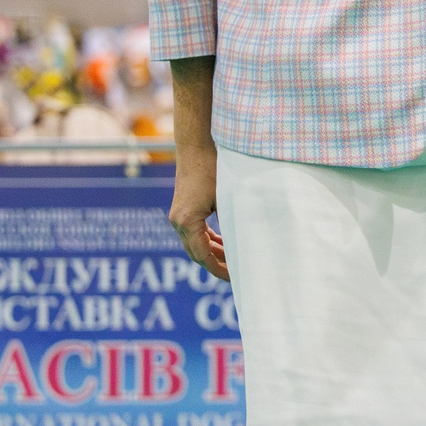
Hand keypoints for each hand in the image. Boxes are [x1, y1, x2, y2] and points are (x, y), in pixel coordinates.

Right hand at [168, 151, 226, 279]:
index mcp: (187, 222)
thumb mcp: (227, 197)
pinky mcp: (182, 210)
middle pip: (196, 253)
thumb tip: (247, 244)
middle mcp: (178, 221)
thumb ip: (233, 222)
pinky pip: (195, 233)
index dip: (218, 269)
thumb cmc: (213, 169)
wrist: (195, 147)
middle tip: (236, 275)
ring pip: (195, 244)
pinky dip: (209, 240)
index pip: (202, 255)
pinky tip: (224, 244)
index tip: (234, 278)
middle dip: (216, 265)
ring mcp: (178, 216)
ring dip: (213, 253)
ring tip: (233, 263)